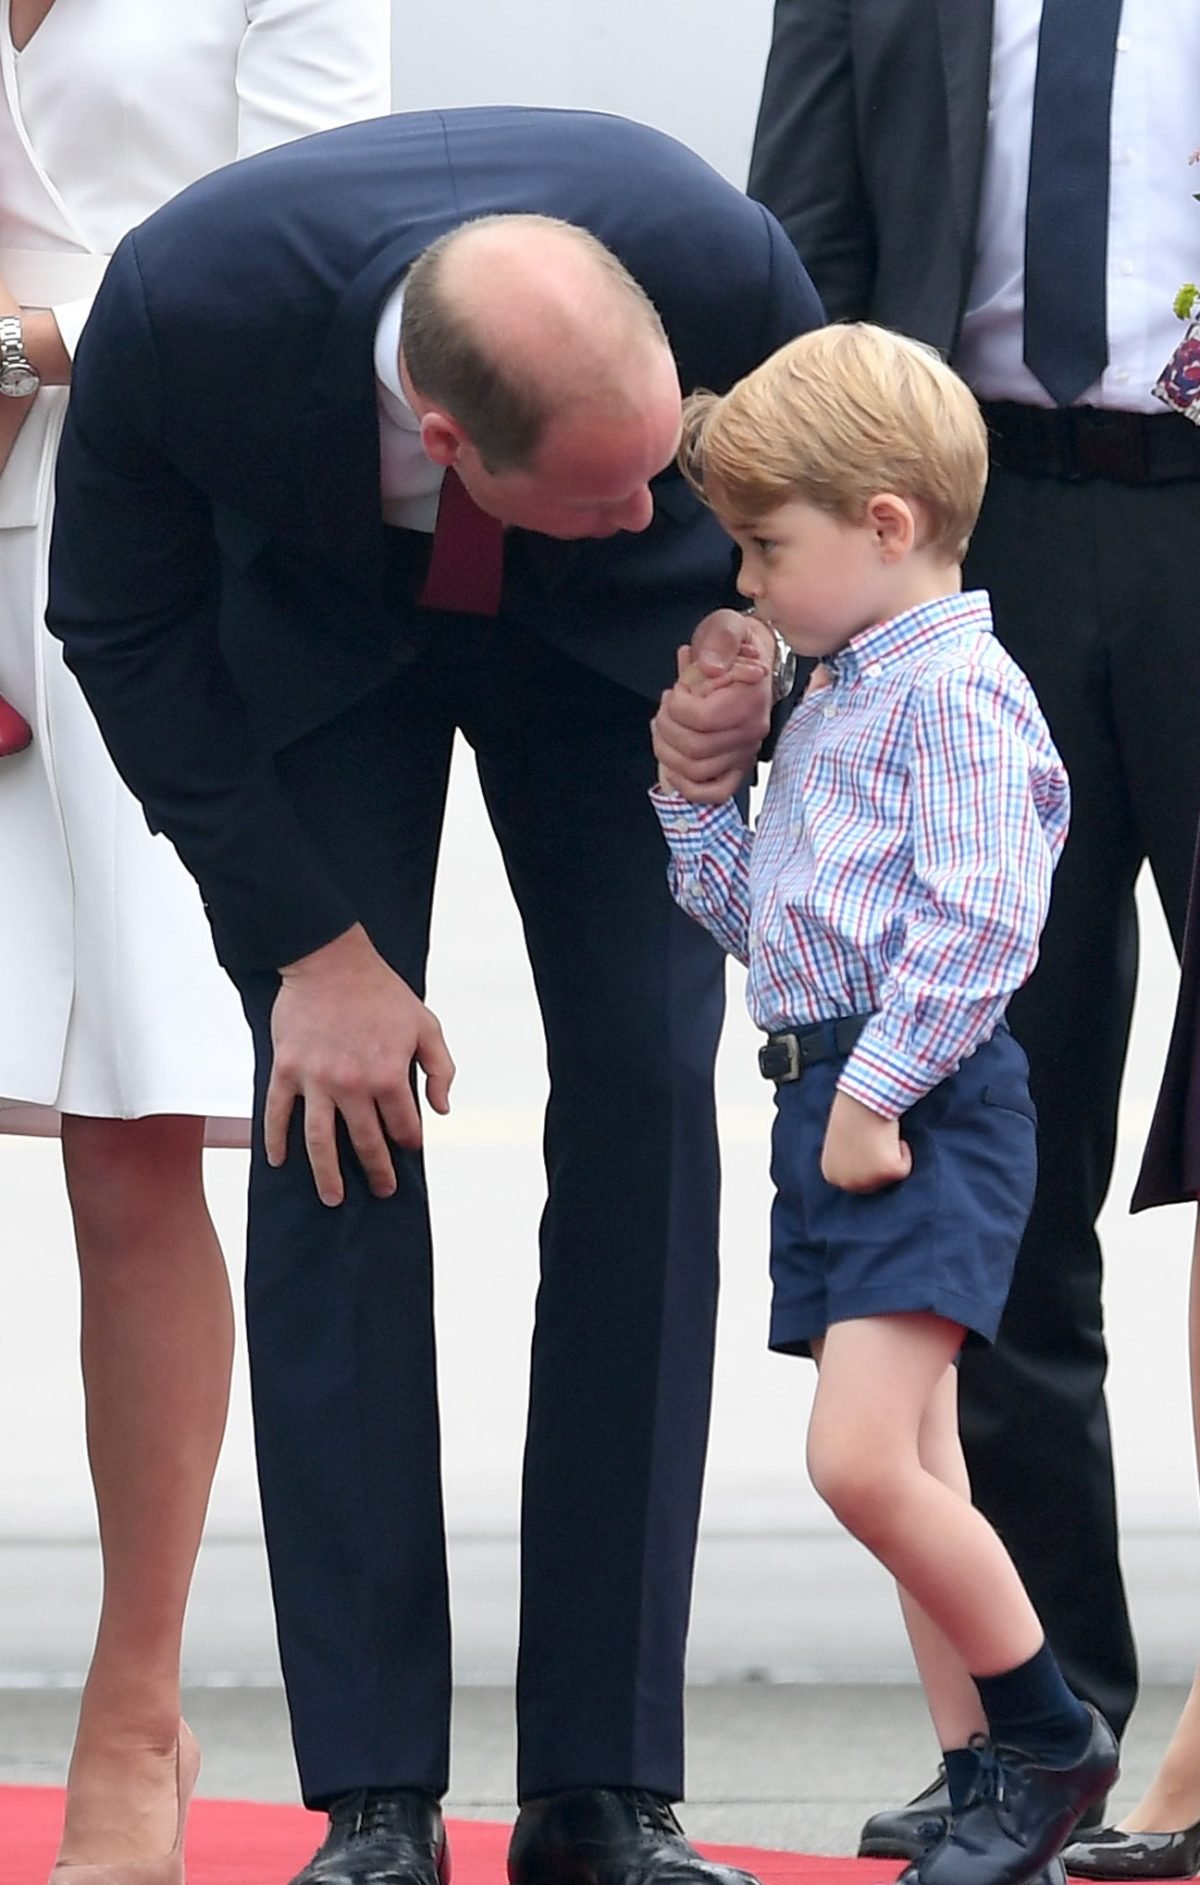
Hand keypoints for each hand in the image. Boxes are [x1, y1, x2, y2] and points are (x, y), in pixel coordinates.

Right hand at [264, 923, 454, 1206]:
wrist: (330, 961)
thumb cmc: (381, 993)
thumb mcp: (425, 1025)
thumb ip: (440, 1068)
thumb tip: (440, 1109)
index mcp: (388, 1075)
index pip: (403, 1126)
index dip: (409, 1142)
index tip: (408, 1149)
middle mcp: (351, 1085)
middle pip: (365, 1143)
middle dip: (377, 1171)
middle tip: (382, 1189)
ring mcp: (315, 1081)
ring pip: (320, 1142)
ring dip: (327, 1175)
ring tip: (333, 1197)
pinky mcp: (286, 1070)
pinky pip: (279, 1113)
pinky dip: (275, 1140)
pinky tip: (279, 1161)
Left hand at [652, 608, 772, 800]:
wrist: (754, 659)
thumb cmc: (734, 645)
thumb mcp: (726, 625)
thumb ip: (720, 639)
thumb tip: (709, 666)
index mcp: (750, 698)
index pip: (702, 719)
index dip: (677, 705)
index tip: (677, 689)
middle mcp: (750, 731)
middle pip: (694, 749)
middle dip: (666, 727)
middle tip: (665, 708)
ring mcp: (745, 752)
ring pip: (697, 772)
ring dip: (667, 752)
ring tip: (664, 727)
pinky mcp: (738, 767)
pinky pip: (715, 793)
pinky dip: (688, 786)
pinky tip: (673, 766)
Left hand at [821, 1089, 911, 1192]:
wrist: (862, 1098)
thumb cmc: (851, 1112)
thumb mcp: (840, 1142)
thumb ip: (848, 1159)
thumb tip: (862, 1166)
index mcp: (832, 1174)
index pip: (856, 1180)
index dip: (867, 1163)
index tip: (868, 1147)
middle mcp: (848, 1183)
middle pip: (875, 1184)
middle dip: (880, 1165)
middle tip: (879, 1142)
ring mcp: (868, 1180)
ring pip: (891, 1177)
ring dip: (891, 1157)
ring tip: (880, 1136)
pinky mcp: (889, 1172)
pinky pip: (904, 1168)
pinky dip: (903, 1151)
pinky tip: (891, 1136)